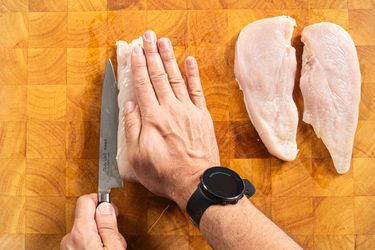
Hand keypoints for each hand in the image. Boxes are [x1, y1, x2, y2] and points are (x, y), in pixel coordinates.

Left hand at [61, 194, 125, 249]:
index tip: (110, 208)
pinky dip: (92, 243)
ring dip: (99, 234)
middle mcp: (69, 239)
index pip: (85, 201)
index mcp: (80, 233)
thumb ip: (108, 225)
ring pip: (86, 229)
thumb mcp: (115, 247)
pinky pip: (81, 240)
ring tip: (109, 247)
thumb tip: (104, 206)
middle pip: (87, 216)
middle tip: (115, 236)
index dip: (100, 201)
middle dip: (103, 222)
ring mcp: (68, 247)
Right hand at [124, 30, 219, 209]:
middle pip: (159, 76)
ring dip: (169, 58)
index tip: (134, 51)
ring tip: (164, 42)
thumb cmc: (165, 173)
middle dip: (152, 54)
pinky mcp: (202, 116)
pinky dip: (193, 74)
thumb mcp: (137, 157)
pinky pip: (197, 90)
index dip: (138, 66)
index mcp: (153, 118)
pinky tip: (189, 61)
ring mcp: (188, 110)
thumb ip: (132, 129)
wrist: (196, 182)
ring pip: (176, 78)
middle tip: (148, 37)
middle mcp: (170, 109)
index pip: (143, 85)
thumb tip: (130, 106)